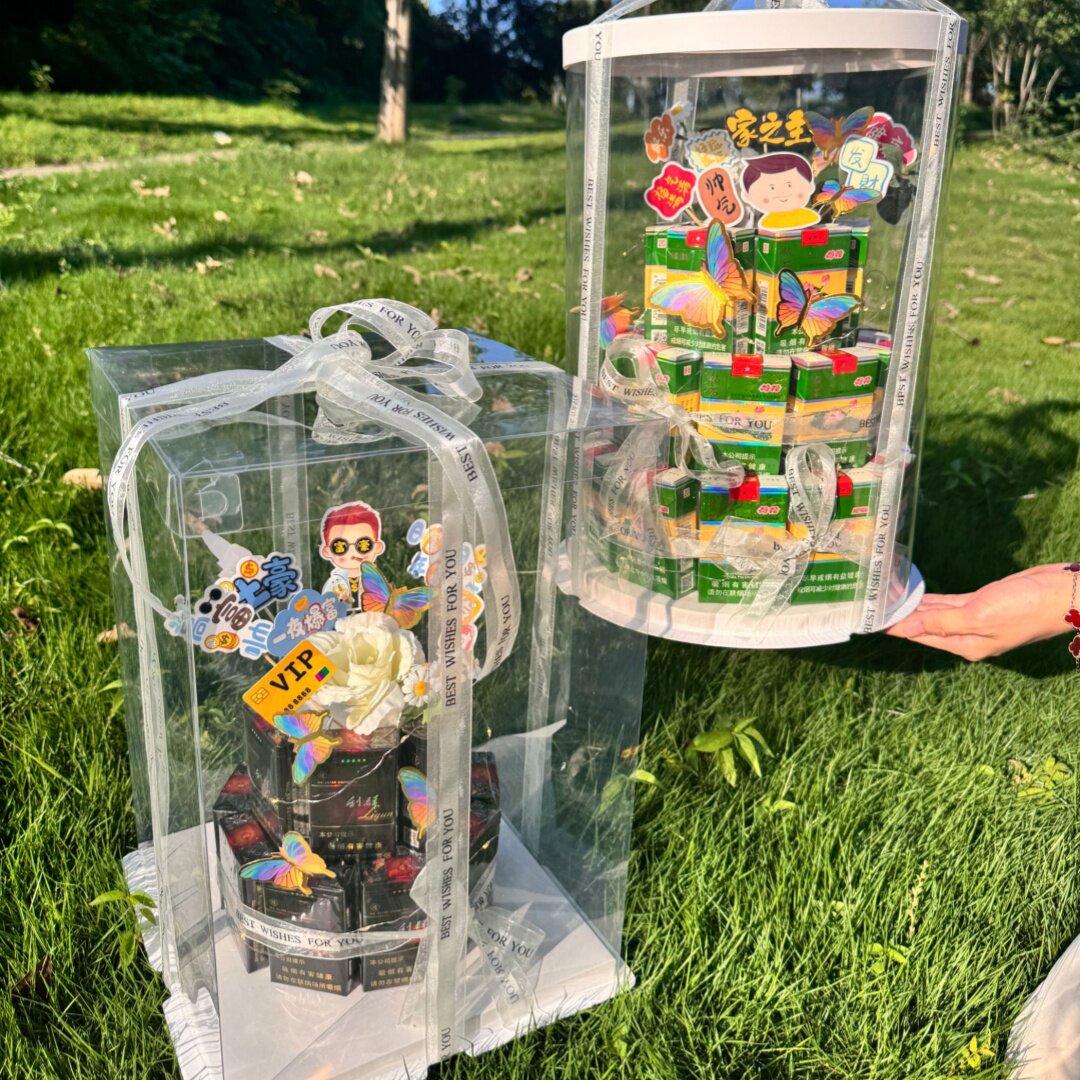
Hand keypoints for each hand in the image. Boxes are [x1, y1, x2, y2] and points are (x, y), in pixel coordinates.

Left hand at [886, 564, 1076, 660]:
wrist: (1063, 592)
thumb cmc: (1025, 608)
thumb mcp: (978, 616)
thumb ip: (940, 622)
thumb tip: (905, 629)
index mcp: (966, 645)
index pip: (921, 638)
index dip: (896, 629)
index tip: (871, 623)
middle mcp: (969, 635)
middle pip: (926, 627)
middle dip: (902, 620)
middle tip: (873, 608)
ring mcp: (977, 619)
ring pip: (937, 614)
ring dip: (915, 609)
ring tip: (887, 601)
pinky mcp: (983, 602)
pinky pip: (951, 603)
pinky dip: (933, 600)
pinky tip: (916, 596)